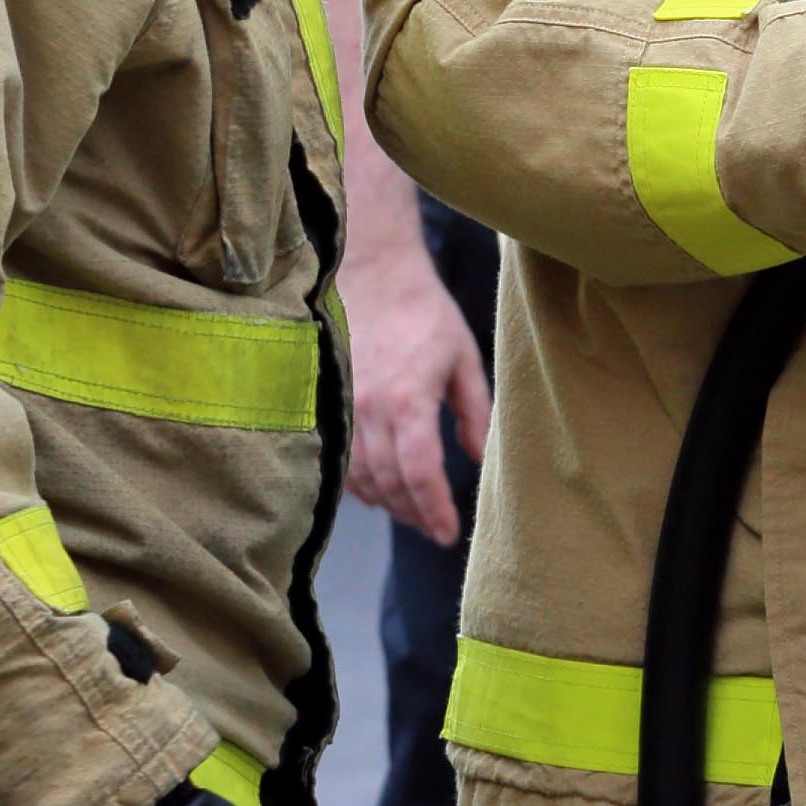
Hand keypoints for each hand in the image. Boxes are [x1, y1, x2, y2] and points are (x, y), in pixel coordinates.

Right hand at [339, 222, 487, 547]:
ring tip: (412, 512)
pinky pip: (340, 458)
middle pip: (390, 484)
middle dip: (414, 514)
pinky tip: (379, 488)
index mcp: (409, 401)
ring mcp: (343, 406)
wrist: (372, 272)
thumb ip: (473, 412)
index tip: (448, 532)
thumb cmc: (424, 311)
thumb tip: (478, 457)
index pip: (420, 475)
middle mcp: (370, 410)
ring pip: (362, 477)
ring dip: (388, 502)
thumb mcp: (463, 358)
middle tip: (433, 527)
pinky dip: (360, 482)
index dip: (434, 510)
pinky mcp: (327, 401)